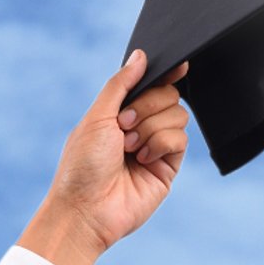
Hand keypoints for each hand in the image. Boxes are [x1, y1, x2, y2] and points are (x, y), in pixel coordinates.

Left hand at [17, 50, 190, 264]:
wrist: (87, 208)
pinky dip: (161, 144)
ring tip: (130, 148)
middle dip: (147, 106)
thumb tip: (140, 56)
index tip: (178, 65)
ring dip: (151, 128)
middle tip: (123, 126)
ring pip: (179, 115)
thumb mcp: (96, 116)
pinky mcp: (169, 165)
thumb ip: (120, 84)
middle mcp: (141, 126)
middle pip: (169, 95)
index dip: (166, 73)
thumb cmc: (82, 165)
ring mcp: (157, 146)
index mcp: (120, 112)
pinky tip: (143, 160)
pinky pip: (181, 139)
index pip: (151, 84)